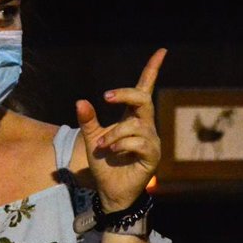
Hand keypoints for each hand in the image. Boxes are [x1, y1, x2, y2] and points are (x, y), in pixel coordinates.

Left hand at [76, 48, 165, 210]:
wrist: (109, 191)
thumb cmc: (105, 164)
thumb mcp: (91, 139)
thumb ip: (88, 120)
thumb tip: (80, 101)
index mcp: (132, 118)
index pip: (144, 89)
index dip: (152, 70)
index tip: (161, 51)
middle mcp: (146, 126)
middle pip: (143, 99)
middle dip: (125, 94)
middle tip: (106, 97)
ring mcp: (151, 140)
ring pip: (134, 125)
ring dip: (114, 134)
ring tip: (102, 146)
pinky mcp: (152, 155)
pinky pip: (138, 142)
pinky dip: (121, 145)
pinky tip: (113, 153)